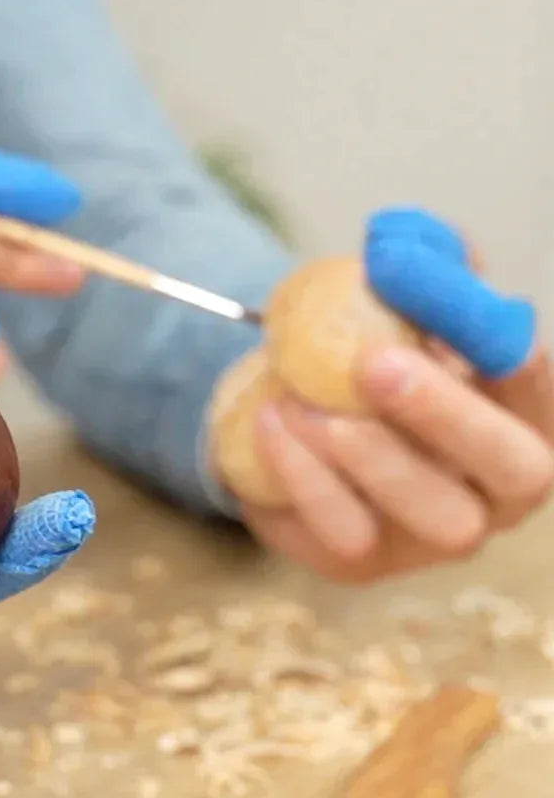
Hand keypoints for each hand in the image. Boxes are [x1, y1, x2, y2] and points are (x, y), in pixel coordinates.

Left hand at [243, 208, 551, 581]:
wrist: (286, 419)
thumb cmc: (364, 360)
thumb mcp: (395, 304)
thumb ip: (418, 267)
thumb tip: (406, 237)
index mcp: (530, 418)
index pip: (545, 390)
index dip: (511, 356)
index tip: (484, 324)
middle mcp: (502, 489)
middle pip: (518, 469)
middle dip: (448, 414)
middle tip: (375, 364)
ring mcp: (437, 536)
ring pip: (436, 514)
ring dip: (366, 453)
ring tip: (302, 399)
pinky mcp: (364, 561)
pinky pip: (345, 533)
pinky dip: (305, 477)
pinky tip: (271, 422)